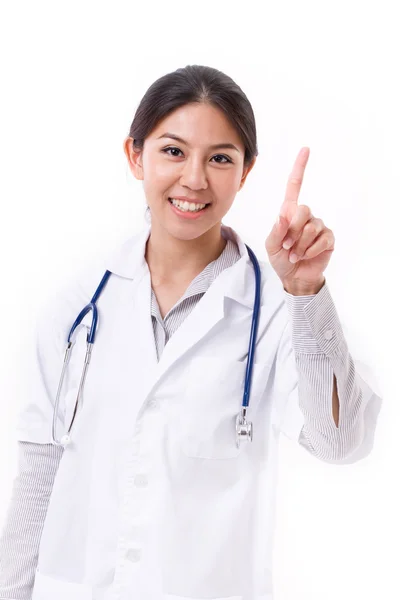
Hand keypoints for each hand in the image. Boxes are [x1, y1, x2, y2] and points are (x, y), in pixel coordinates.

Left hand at [265, 147, 334, 294]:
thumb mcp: (271, 244)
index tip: (306, 149)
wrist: (294, 277)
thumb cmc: (280, 258)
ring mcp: (318, 226)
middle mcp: (305, 215)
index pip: (295, 186)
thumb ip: (276, 229)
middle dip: (292, 231)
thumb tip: (284, 214)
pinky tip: (304, 256)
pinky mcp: (328, 238)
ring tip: (294, 254)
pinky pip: (321, 239)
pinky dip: (310, 250)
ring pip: (311, 227)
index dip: (300, 168)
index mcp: (289, 212)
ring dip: (299, 245)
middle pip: (303, 210)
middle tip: (286, 246)